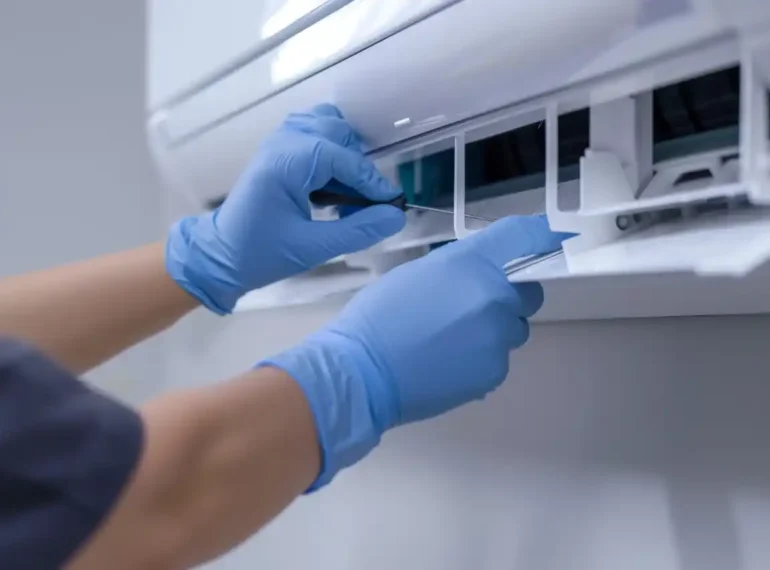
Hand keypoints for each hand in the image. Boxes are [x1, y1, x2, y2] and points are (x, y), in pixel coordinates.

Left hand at [165, 104, 405, 313]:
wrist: (221, 255)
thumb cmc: (262, 253)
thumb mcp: (313, 248)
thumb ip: (358, 230)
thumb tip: (395, 216)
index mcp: (286, 164)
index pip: (342, 157)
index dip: (371, 181)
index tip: (391, 204)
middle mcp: (282, 143)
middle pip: (337, 131)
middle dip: (357, 165)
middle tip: (363, 203)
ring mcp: (277, 142)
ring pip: (325, 125)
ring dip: (344, 152)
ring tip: (346, 191)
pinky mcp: (277, 149)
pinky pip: (313, 133)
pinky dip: (330, 150)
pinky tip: (331, 183)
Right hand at [264, 214, 568, 488]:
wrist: (363, 372)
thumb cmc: (378, 317)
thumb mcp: (416, 273)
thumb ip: (458, 267)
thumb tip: (481, 273)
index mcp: (471, 264)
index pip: (523, 238)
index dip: (541, 235)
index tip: (553, 238)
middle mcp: (494, 297)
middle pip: (530, 292)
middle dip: (509, 296)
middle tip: (472, 307)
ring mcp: (498, 338)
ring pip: (514, 328)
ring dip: (495, 330)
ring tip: (453, 341)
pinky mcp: (494, 372)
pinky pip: (499, 358)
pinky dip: (481, 358)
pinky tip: (448, 363)